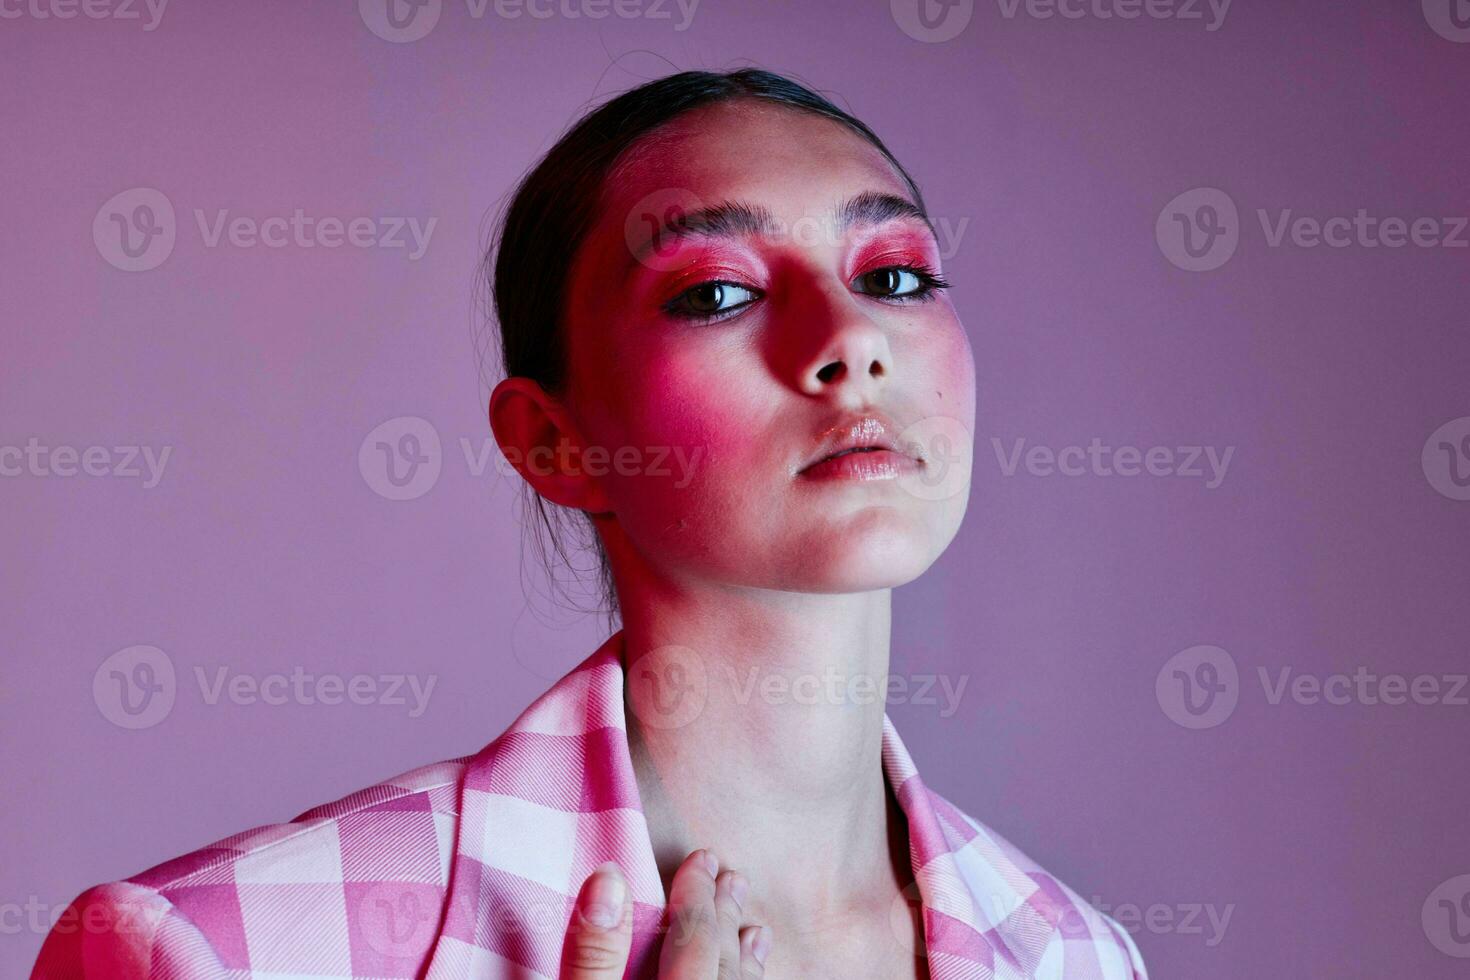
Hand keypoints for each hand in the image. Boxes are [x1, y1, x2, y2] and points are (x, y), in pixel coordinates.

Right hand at [561, 847, 772, 977]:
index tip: (701, 858)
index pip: (692, 940)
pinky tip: (749, 979)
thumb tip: (608, 877)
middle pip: (720, 964)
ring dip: (743, 957)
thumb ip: (592, 954)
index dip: (695, 896)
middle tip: (732, 877)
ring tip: (753, 928)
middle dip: (723, 918)